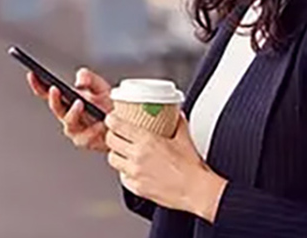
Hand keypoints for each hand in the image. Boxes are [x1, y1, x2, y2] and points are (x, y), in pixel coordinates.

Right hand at [27, 68, 112, 152]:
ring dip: (73, 112)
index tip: (32, 74)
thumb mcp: (99, 85)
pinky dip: (93, 130)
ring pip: (69, 123)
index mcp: (67, 100)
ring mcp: (75, 129)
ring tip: (80, 103)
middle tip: (55, 89)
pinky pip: (85, 137)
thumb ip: (89, 77)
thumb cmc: (109, 105)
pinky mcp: (85, 141)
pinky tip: (101, 123)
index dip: (38, 84)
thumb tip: (79, 80)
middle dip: (54, 99)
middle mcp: (67, 115)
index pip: (47, 92)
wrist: (124, 123)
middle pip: (55, 107)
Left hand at [104, 113, 227, 222]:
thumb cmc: (191, 168)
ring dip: (116, 154)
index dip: (111, 120)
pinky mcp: (136, 187)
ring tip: (123, 152)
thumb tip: (176, 114)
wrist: (196, 191)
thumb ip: (178, 123)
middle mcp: (137, 156)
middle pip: (110, 141)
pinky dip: (125, 172)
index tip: (112, 119)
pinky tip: (132, 169)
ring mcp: (135, 173)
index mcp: (146, 141)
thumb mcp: (184, 139)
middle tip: (116, 134)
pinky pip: (122, 177)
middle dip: (112, 135)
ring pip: (112, 159)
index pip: (117, 125)